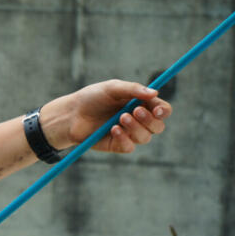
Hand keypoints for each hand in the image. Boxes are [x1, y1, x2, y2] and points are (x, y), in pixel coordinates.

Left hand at [41, 79, 171, 153]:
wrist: (71, 114)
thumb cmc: (92, 98)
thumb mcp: (112, 88)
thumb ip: (133, 89)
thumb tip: (155, 93)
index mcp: (141, 104)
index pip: (162, 110)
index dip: (163, 111)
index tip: (157, 109)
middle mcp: (138, 120)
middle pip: (158, 126)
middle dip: (149, 119)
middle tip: (134, 110)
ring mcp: (129, 134)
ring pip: (145, 137)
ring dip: (136, 127)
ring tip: (120, 118)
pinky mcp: (118, 145)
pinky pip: (130, 147)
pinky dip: (124, 138)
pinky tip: (113, 130)